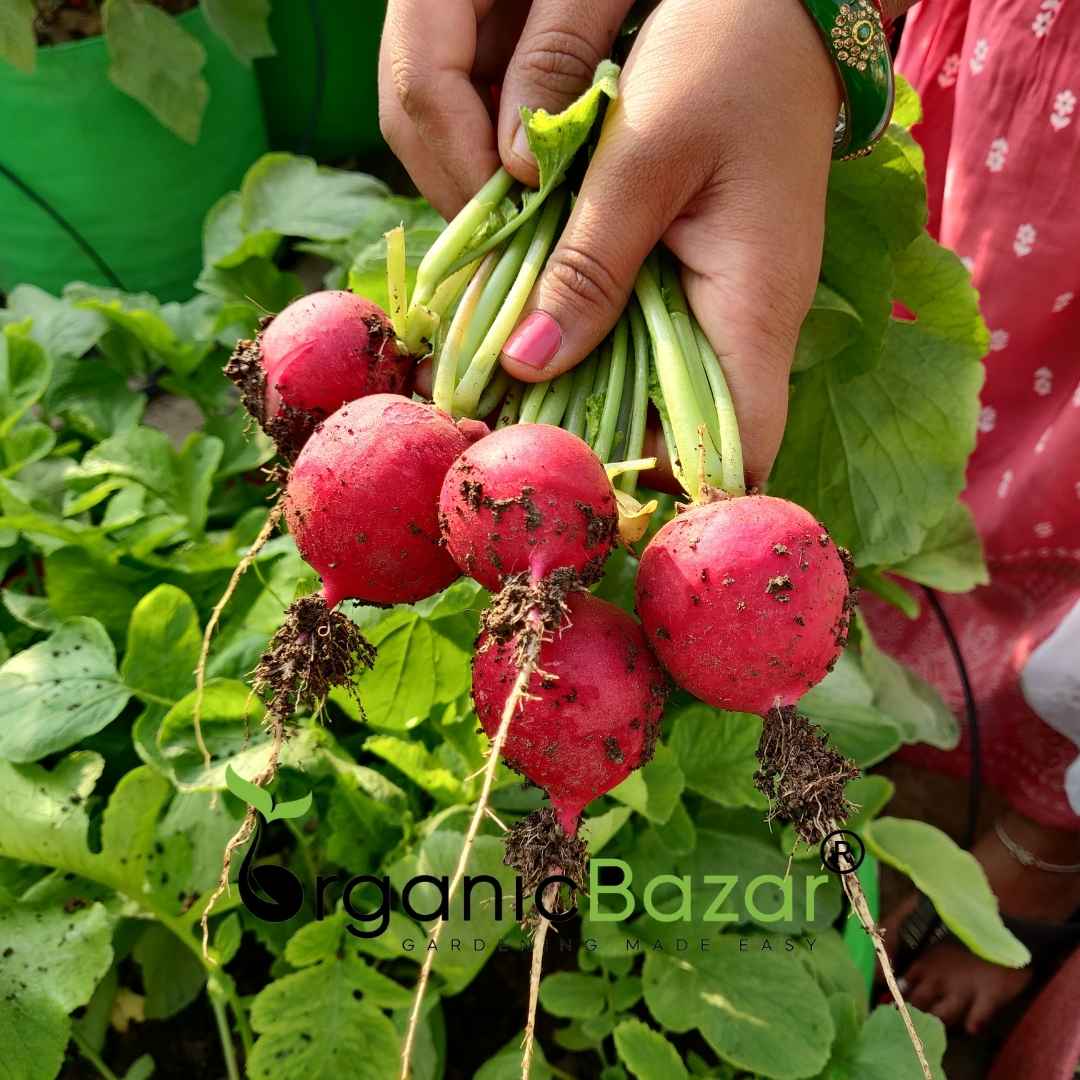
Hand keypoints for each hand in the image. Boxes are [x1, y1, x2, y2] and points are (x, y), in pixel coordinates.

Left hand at [381, 0, 839, 484]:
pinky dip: (593, 343)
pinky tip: (534, 337)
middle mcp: (748, 322)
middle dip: (601, 445)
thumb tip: (528, 365)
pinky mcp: (700, 276)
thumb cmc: (730, 52)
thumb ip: (587, 266)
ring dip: (588, 396)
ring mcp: (725, 302)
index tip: (581, 484)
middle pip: (682, 432)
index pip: (734, 450)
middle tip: (510, 442)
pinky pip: (647, 336)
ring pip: (658, 388)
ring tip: (505, 403)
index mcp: (754, 307)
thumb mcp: (645, 153)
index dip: (667, 485)